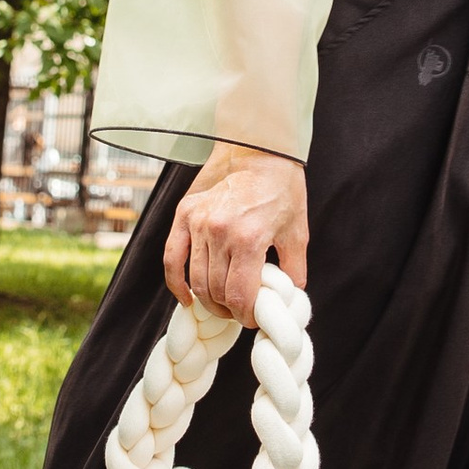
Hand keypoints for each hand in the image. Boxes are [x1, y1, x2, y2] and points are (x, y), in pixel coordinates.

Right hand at [166, 147, 308, 325]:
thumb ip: (293, 269)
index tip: (253, 319)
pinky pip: (171, 258)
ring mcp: (198, 223)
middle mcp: (219, 232)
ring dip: (208, 300)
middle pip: (216, 291)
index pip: (240, 296)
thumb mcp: (297, 232)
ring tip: (222, 305)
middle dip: (229, 310)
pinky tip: (187, 298)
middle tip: (240, 312)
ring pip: (195, 279)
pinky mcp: (184, 214)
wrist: (259, 149)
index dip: (246, 315)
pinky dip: (176, 283)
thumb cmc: (282, 188)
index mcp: (249, 239)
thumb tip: (289, 297)